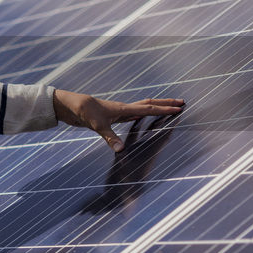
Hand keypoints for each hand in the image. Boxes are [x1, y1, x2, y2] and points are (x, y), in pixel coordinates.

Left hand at [53, 89, 184, 152]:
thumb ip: (111, 137)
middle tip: (181, 102)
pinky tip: (142, 116)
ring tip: (168, 107)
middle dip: (165, 103)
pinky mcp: (113, 116)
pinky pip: (133, 113)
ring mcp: (119, 111)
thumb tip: (122, 150)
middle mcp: (124, 108)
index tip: (179, 108)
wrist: (71, 105)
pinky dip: (142, 113)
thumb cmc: (84, 112)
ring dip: (156, 107)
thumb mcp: (97, 125)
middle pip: (149, 104)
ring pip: (142, 107)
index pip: (149, 109)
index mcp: (124, 109)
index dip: (164, 109)